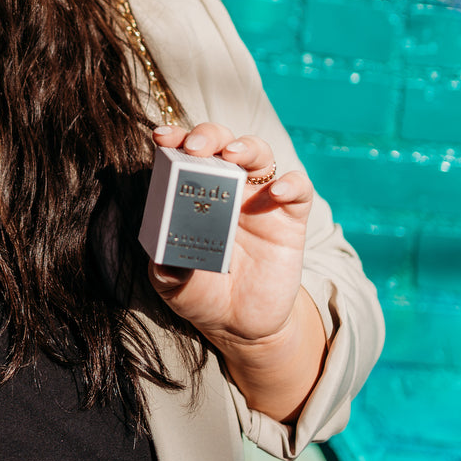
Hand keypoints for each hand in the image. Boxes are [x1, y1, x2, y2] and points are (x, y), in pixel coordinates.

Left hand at [147, 122, 313, 350]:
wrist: (238, 324)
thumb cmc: (199, 293)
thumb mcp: (172, 282)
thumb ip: (166, 266)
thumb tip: (165, 254)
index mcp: (193, 192)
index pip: (184, 154)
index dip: (175, 138)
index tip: (161, 137)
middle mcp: (226, 187)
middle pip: (222, 142)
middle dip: (208, 135)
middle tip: (195, 148)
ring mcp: (259, 199)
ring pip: (259, 154)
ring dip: (247, 147)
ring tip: (233, 156)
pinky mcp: (289, 218)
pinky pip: (299, 189)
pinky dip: (291, 183)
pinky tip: (277, 192)